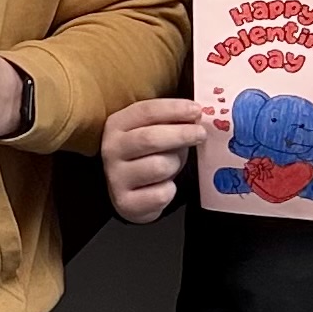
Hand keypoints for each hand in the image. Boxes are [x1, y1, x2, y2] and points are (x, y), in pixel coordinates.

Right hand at [101, 97, 206, 221]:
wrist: (131, 193)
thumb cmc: (149, 155)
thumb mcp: (157, 131)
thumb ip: (172, 121)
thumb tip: (196, 115)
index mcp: (117, 125)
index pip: (145, 111)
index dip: (173, 109)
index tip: (196, 110)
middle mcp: (111, 149)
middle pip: (150, 138)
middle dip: (181, 134)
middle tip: (201, 134)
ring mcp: (115, 177)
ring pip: (159, 167)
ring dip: (174, 165)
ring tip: (172, 165)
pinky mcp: (125, 202)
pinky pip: (161, 194)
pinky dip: (170, 190)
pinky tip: (164, 187)